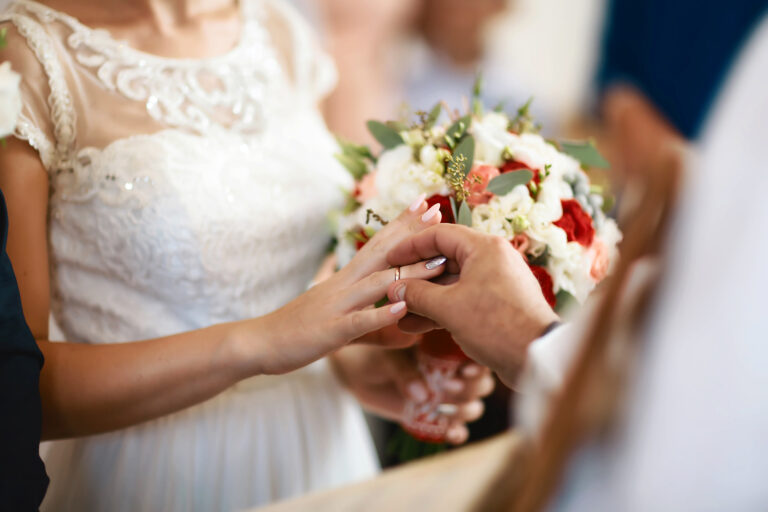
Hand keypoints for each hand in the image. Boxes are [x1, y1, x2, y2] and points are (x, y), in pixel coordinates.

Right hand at [235, 198, 445, 375]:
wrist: (259, 342)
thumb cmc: (298, 328)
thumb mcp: (336, 312)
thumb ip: (365, 309)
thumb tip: (391, 306)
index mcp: (345, 279)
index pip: (378, 245)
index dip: (402, 224)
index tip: (426, 204)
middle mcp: (343, 285)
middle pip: (381, 252)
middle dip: (411, 232)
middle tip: (437, 210)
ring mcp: (336, 306)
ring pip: (377, 285)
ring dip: (409, 273)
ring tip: (438, 262)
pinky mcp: (330, 331)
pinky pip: (358, 321)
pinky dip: (380, 314)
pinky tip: (402, 309)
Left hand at [331, 344, 494, 443]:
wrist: (359, 372)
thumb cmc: (376, 353)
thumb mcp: (389, 357)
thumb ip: (405, 371)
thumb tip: (422, 396)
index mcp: (448, 348)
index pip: (475, 355)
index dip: (478, 363)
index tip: (466, 369)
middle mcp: (454, 371)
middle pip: (480, 383)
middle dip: (470, 388)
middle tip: (449, 386)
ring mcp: (446, 396)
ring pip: (472, 405)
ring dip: (465, 409)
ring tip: (446, 408)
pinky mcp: (436, 417)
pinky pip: (455, 427)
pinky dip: (457, 433)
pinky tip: (450, 434)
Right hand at [386, 224, 558, 387]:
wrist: (537, 358)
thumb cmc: (497, 326)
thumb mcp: (449, 308)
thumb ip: (418, 295)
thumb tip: (395, 289)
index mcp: (484, 248)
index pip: (439, 235)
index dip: (410, 246)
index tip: (389, 259)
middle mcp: (491, 259)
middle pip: (444, 259)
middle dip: (415, 277)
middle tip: (391, 288)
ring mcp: (494, 283)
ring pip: (451, 284)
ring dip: (424, 298)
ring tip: (397, 312)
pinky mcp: (496, 305)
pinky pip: (461, 300)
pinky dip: (440, 310)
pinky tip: (414, 326)